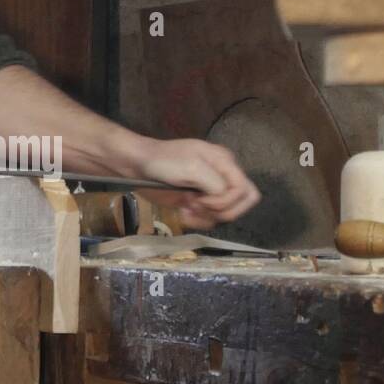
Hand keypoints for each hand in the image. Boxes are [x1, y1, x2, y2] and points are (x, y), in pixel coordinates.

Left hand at [134, 138, 260, 228]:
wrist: (138, 167)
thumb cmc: (163, 161)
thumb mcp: (192, 167)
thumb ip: (215, 183)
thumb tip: (223, 198)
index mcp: (225, 163)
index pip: (246, 190)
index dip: (228, 201)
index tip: (204, 200)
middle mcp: (222, 177)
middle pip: (242, 204)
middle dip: (222, 211)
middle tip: (199, 206)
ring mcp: (210, 191)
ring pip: (225, 215)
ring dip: (206, 217)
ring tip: (187, 208)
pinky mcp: (198, 204)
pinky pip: (209, 220)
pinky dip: (197, 221)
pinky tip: (183, 213)